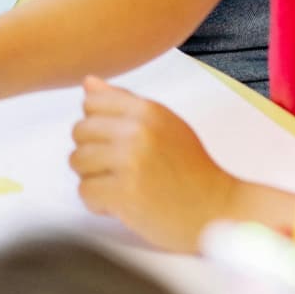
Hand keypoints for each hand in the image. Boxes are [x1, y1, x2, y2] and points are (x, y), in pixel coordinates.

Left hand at [69, 76, 238, 251]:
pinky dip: (97, 203)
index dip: (96, 125)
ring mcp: (130, 162)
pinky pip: (85, 191)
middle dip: (92, 152)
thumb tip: (87, 82)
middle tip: (116, 169)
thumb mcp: (163, 124)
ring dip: (93, 178)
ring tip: (119, 185)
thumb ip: (123, 102)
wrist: (217, 211)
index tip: (113, 142)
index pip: (91, 102)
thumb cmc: (191, 169)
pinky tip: (119, 205)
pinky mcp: (124, 193)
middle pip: (79, 131)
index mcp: (146, 110)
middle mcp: (136, 131)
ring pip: (77, 161)